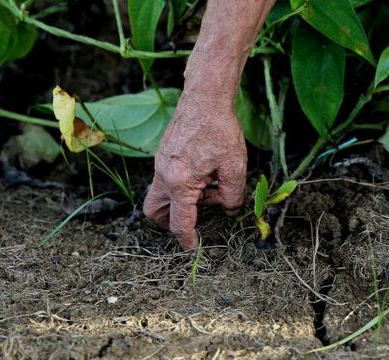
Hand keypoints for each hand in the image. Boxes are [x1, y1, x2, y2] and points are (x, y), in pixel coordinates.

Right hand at [143, 93, 246, 249]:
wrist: (204, 97)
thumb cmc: (219, 128)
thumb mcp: (234, 166)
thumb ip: (232, 195)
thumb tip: (230, 210)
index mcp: (179, 182)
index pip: (179, 221)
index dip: (186, 238)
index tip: (192, 247)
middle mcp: (163, 174)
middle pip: (154, 211)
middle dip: (169, 221)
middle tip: (193, 219)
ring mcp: (160, 163)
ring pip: (161, 194)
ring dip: (181, 200)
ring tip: (209, 189)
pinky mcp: (164, 154)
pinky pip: (167, 179)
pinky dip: (182, 185)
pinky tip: (205, 173)